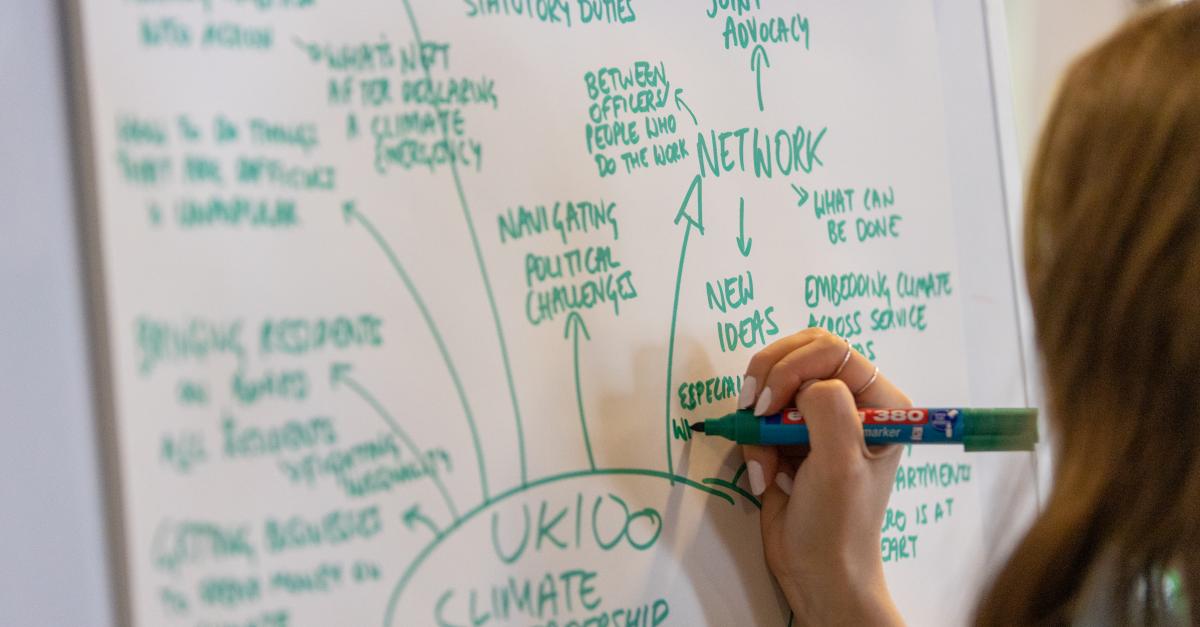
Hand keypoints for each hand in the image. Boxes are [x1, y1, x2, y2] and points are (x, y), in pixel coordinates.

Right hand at [739, 329, 908, 624]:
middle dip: (769, 379)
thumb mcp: (840, 462)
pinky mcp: (788, 437)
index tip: (770, 406)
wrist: (816, 571)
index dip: (794, 367)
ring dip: (758, 421)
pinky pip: (759, 418)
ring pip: (772, 384)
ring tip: (765, 460)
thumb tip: (800, 384)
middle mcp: (851, 404)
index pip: (831, 351)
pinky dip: (752, 443)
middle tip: (753, 410)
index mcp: (879, 402)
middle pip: (799, 354)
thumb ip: (826, 407)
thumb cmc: (839, 522)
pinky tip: (765, 477)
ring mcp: (817, 419)